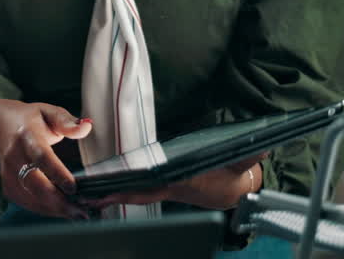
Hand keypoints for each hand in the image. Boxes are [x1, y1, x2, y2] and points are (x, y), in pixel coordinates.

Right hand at [0, 98, 93, 218]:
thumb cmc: (28, 119)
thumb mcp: (48, 111)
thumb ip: (67, 121)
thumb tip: (86, 126)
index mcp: (27, 135)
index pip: (41, 157)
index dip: (57, 173)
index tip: (73, 188)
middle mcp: (14, 155)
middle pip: (34, 184)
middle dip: (58, 201)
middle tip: (81, 211)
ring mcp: (8, 172)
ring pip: (30, 197)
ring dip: (54, 209)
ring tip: (77, 214)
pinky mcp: (7, 185)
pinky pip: (26, 203)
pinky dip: (44, 210)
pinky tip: (61, 211)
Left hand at [81, 153, 266, 211]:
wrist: (238, 188)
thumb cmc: (235, 172)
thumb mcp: (243, 163)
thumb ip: (249, 155)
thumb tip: (261, 147)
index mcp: (181, 183)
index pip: (149, 188)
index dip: (126, 191)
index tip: (104, 193)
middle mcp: (168, 187)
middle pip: (133, 192)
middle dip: (108, 195)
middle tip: (82, 195)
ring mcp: (164, 188)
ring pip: (132, 191)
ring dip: (110, 192)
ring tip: (84, 192)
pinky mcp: (163, 185)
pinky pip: (137, 188)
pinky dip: (120, 189)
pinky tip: (101, 188)